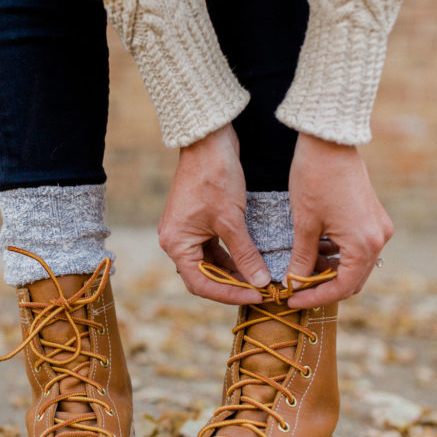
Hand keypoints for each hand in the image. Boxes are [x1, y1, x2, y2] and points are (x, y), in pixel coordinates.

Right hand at [158, 124, 269, 304]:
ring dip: (233, 272)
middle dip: (231, 285)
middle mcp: (175, 240)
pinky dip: (231, 256)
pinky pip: (214, 248)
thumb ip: (245, 254)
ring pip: (210, 263)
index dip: (229, 294)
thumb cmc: (214, 177)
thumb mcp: (232, 220)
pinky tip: (251, 262)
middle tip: (260, 291)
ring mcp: (186, 230)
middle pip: (204, 276)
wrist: (209, 140)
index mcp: (176, 243)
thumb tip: (260, 282)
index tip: (256, 296)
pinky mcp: (197, 221)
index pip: (201, 283)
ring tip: (259, 280)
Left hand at [285, 133, 393, 308]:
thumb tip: (293, 283)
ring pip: (355, 265)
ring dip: (330, 272)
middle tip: (295, 289)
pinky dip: (338, 255)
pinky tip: (314, 252)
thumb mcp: (304, 223)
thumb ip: (302, 258)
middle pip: (352, 280)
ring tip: (300, 271)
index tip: (291, 299)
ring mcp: (379, 228)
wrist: (330, 140)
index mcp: (364, 244)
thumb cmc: (314, 178)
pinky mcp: (374, 218)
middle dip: (323, 287)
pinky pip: (357, 248)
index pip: (341, 287)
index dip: (314, 298)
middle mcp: (378, 239)